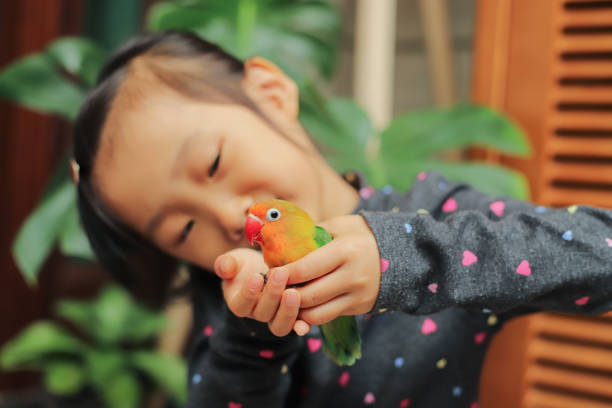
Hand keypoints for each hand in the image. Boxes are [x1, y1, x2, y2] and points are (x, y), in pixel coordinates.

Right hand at [213, 248, 301, 336]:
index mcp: (239, 302)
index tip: (256, 276)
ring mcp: (275, 318)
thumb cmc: (247, 265)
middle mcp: (257, 314)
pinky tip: (305, 325)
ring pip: (279, 325)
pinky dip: (301, 326)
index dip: (248, 293)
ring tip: (294, 292)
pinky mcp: (292, 317)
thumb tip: (224, 268)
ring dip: (287, 310)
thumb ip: (226, 264)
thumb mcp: (235, 260)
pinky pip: (296, 326)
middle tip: (281, 274)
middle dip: (272, 294)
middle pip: (263, 313)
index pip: (241, 304)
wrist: (265, 268)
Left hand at [271, 214, 380, 328]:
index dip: (283, 274)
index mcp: (345, 251)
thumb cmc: (361, 234)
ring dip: (296, 309)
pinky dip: (311, 314)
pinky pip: (328, 316)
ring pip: (317, 312)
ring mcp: (358, 295)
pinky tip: (301, 305)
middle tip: (272, 289)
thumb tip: (280, 243)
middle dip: (285, 295)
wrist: (400, 252)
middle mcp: (353, 276)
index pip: (306, 268)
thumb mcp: (339, 226)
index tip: (269, 273)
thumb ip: (312, 235)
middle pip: (309, 295)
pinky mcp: (360, 307)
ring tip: (284, 299)